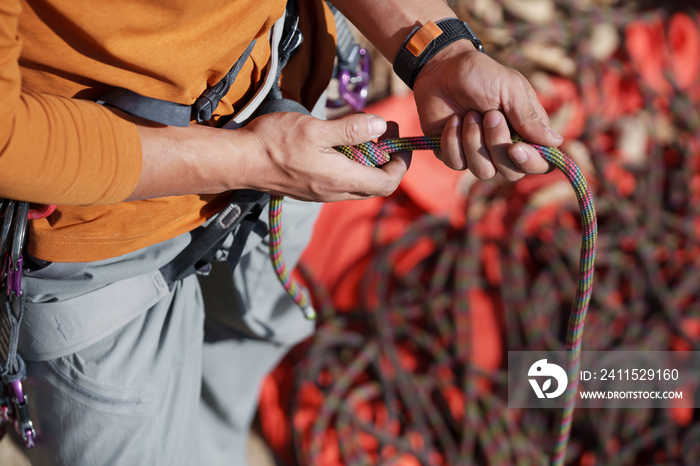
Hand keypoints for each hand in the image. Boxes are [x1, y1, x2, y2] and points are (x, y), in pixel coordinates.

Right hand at [244, 112, 411, 201]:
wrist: (240, 161)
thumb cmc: (274, 142)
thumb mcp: (316, 129)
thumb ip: (351, 129)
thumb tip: (381, 126)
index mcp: (341, 180)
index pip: (387, 183)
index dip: (400, 164)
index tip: (399, 141)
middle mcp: (334, 192)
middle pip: (375, 184)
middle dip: (385, 159)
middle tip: (383, 131)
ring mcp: (321, 193)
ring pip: (357, 182)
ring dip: (366, 160)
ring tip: (361, 133)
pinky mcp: (310, 189)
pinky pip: (340, 181)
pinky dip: (349, 163)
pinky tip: (338, 143)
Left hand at [413, 40, 562, 180]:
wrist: (441, 68)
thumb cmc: (480, 74)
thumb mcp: (509, 88)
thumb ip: (529, 116)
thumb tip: (555, 142)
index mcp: (526, 131)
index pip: (540, 164)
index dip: (531, 162)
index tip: (516, 148)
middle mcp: (504, 147)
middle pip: (511, 173)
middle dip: (498, 145)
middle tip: (489, 115)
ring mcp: (478, 153)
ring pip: (483, 172)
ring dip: (474, 141)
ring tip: (469, 114)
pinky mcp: (453, 154)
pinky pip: (456, 163)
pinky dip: (453, 140)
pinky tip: (452, 120)